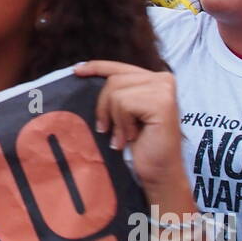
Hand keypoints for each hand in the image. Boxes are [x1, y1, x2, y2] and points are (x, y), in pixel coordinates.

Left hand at [74, 60, 183, 190]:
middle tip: (111, 130)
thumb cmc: (140, 146)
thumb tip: (83, 75)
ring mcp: (164, 89)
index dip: (96, 68)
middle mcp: (163, 79)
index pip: (119, 67)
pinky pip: (124, 104)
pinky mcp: (162, 102)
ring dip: (115, 119)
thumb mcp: (123, 114)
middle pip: (113, 80)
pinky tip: (132, 137)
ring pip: (116, 92)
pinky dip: (123, 124)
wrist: (158, 172)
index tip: (76, 71)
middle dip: (105, 108)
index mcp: (154, 79)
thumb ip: (115, 94)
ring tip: (125, 136)